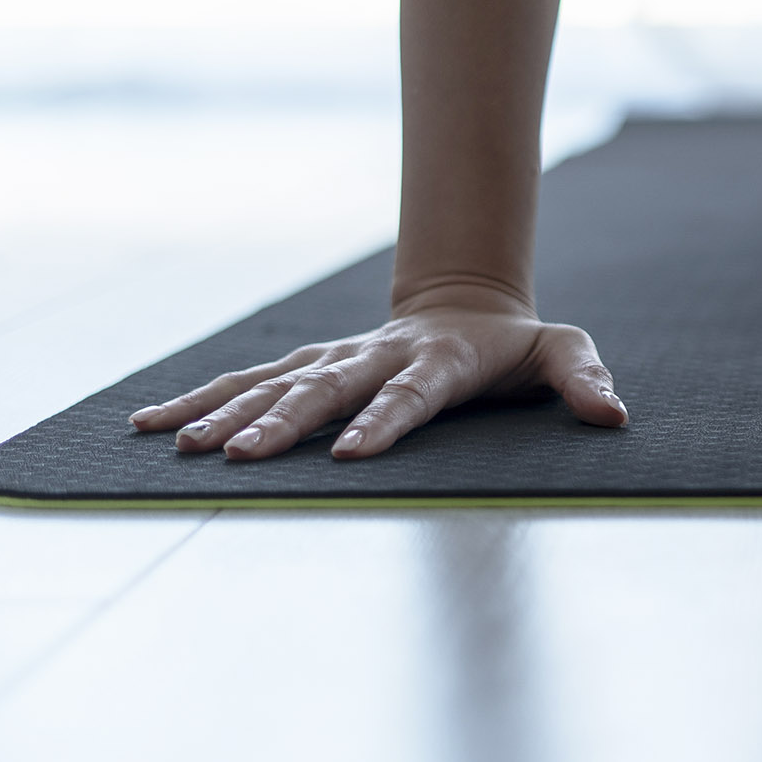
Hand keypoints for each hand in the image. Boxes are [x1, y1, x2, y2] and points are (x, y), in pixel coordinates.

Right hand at [129, 289, 626, 460]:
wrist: (466, 304)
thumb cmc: (515, 345)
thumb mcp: (561, 351)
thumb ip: (584, 378)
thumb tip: (613, 414)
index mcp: (437, 361)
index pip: (409, 395)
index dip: (386, 422)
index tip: (356, 454)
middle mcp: (376, 357)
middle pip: (326, 391)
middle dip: (283, 424)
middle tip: (239, 457)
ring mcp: (336, 359)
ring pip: (274, 385)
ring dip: (227, 415)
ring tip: (181, 447)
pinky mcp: (307, 365)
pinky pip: (246, 382)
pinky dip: (199, 399)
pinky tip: (149, 424)